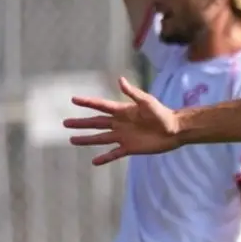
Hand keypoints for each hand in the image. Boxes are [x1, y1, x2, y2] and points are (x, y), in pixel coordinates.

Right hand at [65, 76, 181, 164]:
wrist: (175, 130)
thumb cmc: (162, 113)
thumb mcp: (147, 101)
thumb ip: (133, 93)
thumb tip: (120, 79)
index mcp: (123, 111)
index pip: (101, 106)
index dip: (88, 102)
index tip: (73, 99)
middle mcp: (120, 123)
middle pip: (96, 123)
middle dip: (81, 123)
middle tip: (65, 123)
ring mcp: (123, 136)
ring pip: (100, 138)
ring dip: (87, 139)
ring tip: (72, 140)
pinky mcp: (130, 148)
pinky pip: (114, 154)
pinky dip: (104, 158)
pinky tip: (94, 161)